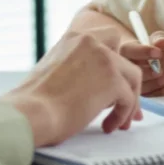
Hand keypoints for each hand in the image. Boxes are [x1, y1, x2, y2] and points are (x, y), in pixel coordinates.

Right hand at [1, 28, 143, 146]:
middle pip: (125, 57)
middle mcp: (91, 42)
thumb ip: (77, 67)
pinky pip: (128, 99)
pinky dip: (122, 115)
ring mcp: (105, 59)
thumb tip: (96, 84)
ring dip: (130, 101)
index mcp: (74, 38)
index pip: (107, 40)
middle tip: (125, 102)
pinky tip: (108, 127)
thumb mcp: (54, 69)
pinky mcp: (113, 80)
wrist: (30, 113)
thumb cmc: (35, 101)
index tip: (110, 82)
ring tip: (119, 122)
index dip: (113, 62)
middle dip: (128, 80)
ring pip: (133, 78)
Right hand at [118, 31, 163, 95]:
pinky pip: (143, 98)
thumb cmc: (153, 52)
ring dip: (151, 84)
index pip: (129, 50)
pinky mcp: (134, 96)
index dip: (144, 52)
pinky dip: (155, 93)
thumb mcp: (159, 42)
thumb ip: (161, 39)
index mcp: (126, 51)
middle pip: (129, 71)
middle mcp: (121, 67)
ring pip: (134, 87)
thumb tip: (161, 42)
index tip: (159, 53)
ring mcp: (126, 83)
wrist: (153, 65)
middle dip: (147, 72)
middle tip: (161, 71)